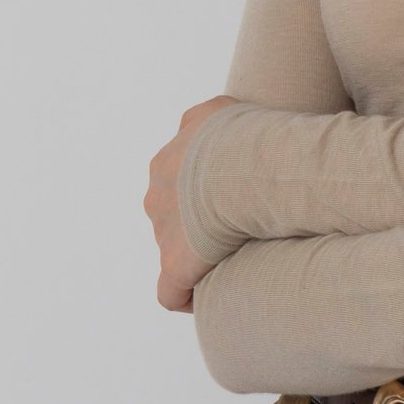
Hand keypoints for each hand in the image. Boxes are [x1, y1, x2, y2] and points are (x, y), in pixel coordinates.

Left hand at [144, 95, 242, 311]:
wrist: (246, 166)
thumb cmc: (243, 136)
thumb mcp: (221, 109)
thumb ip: (207, 118)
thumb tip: (219, 126)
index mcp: (166, 162)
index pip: (177, 181)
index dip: (203, 192)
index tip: (233, 196)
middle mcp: (158, 195)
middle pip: (174, 215)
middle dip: (199, 222)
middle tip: (240, 226)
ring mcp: (164, 232)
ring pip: (175, 249)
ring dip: (199, 254)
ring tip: (239, 256)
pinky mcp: (176, 265)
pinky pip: (171, 292)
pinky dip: (185, 295)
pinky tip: (208, 295)